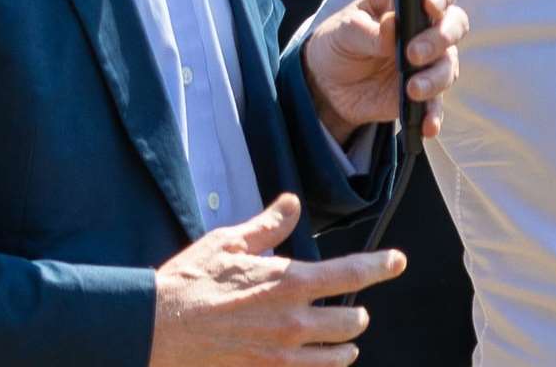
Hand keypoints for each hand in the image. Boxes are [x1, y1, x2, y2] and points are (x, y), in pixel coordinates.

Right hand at [149, 193, 404, 365]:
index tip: (398, 260)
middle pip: (352, 321)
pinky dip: (321, 366)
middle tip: (354, 307)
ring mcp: (283, 354)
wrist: (158, 329)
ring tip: (345, 339)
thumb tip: (291, 204)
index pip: (351, 274)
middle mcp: (293, 321)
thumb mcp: (229, 242)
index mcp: (288, 282)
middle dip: (357, 312)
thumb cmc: (191, 282)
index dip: (381, 266)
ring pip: (339, 355)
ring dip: (345, 344)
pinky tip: (317, 360)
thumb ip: (268, 226)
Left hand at [302, 0, 465, 144]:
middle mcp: (424, 29)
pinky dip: (434, 114)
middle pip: (454, 24)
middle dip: (441, 37)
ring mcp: (427, 61)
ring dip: (435, 78)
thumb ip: (367, 30)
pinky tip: (427, 125)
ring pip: (449, 65)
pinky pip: (436, 104)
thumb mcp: (342, 31)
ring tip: (411, 89)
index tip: (429, 5)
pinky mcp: (423, 92)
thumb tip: (392, 26)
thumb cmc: (337, 44)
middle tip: (413, 53)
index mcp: (405, 2)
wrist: (327, 84)